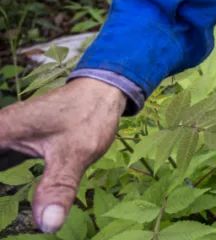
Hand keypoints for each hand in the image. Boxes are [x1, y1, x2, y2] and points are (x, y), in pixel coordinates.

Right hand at [0, 78, 125, 232]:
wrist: (105, 90)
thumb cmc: (89, 115)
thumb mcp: (75, 154)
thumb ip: (58, 188)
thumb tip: (47, 225)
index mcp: (1, 131)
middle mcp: (0, 130)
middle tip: (5, 215)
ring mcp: (7, 134)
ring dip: (0, 178)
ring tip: (6, 211)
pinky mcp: (17, 139)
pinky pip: (1, 159)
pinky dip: (2, 172)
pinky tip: (6, 193)